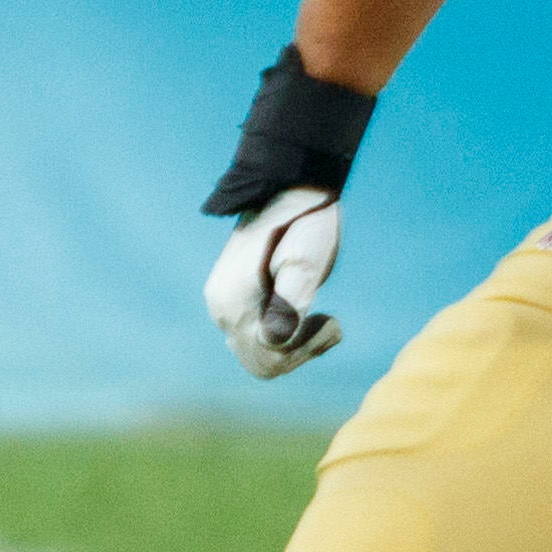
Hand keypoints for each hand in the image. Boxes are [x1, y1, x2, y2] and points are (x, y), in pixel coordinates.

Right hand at [206, 185, 344, 377]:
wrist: (290, 188)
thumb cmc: (305, 222)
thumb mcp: (306, 260)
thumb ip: (290, 301)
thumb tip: (274, 341)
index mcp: (235, 302)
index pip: (268, 359)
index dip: (304, 351)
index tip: (330, 319)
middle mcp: (220, 309)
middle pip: (261, 363)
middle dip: (299, 351)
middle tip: (327, 319)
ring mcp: (221, 306)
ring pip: (257, 355)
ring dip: (292, 345)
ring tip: (319, 315)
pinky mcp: (230, 301)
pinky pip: (254, 339)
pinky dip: (282, 335)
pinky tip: (302, 311)